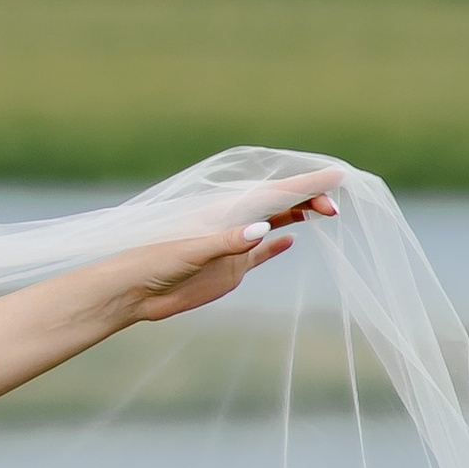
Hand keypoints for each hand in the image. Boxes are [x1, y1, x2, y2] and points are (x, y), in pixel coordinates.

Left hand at [118, 187, 337, 326]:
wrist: (133, 290)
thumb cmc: (153, 262)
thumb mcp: (191, 251)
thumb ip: (228, 241)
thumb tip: (265, 228)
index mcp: (224, 212)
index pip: (273, 194)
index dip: (306, 184)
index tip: (335, 176)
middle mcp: (232, 224)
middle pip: (278, 203)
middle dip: (308, 198)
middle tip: (335, 205)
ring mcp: (232, 245)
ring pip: (272, 222)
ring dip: (297, 213)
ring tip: (325, 209)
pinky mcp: (229, 268)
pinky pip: (260, 252)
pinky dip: (277, 242)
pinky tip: (292, 236)